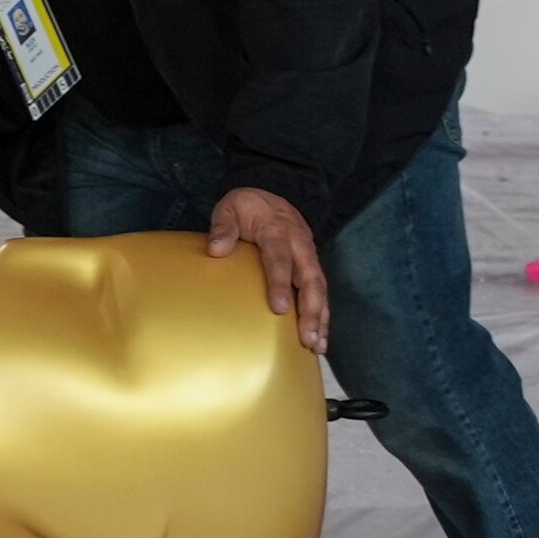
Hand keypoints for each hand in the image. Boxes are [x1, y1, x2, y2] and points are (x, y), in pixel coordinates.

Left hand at [205, 185, 329, 355]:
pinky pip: (321, 291)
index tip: (279, 307)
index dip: (281, 283)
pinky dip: (322, 314)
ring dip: (321, 317)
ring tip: (317, 345)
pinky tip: (320, 337)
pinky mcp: (312, 266)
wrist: (273, 192)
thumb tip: (216, 250)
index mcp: (278, 230)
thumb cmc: (247, 206)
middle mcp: (300, 245)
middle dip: (311, 310)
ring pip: (320, 288)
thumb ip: (223, 227)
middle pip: (310, 279)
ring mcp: (309, 256)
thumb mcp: (230, 208)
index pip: (279, 259)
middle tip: (307, 337)